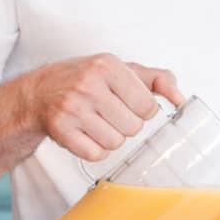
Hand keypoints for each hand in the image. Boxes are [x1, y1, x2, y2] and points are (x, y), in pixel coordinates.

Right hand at [26, 54, 184, 161]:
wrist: (39, 92)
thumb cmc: (86, 80)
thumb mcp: (122, 70)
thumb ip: (158, 79)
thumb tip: (180, 99)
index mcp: (108, 65)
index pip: (148, 106)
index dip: (143, 111)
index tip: (129, 105)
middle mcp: (89, 84)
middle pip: (133, 127)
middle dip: (126, 125)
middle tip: (110, 114)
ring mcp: (72, 107)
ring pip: (116, 142)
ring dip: (111, 138)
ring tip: (97, 123)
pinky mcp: (60, 129)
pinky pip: (95, 154)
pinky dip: (95, 150)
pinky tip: (86, 134)